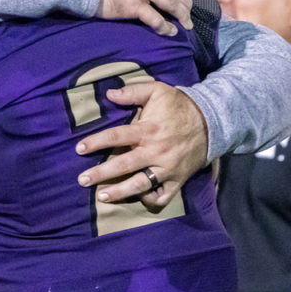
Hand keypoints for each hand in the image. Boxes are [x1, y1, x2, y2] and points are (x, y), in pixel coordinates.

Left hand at [75, 82, 207, 206]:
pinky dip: (151, 200)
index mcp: (147, 130)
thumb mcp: (157, 91)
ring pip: (140, 185)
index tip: (79, 149)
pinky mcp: (177, 179)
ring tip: (102, 197)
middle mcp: (155, 151)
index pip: (116, 137)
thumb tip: (109, 94)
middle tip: (82, 180)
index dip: (96, 142)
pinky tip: (138, 198)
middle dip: (101, 174)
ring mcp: (166, 168)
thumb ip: (133, 91)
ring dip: (120, 192)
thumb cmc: (179, 106)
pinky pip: (163, 196)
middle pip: (123, 165)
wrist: (211, 122)